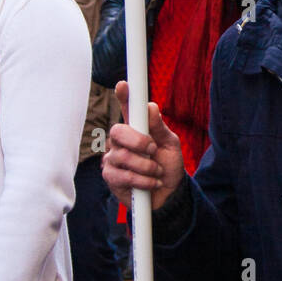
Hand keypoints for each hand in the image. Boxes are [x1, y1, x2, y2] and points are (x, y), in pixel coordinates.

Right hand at [101, 81, 185, 210]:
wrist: (168, 195)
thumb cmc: (168, 166)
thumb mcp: (171, 145)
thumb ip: (160, 128)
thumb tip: (151, 107)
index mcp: (137, 128)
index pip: (128, 109)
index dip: (124, 96)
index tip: (123, 84)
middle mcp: (121, 141)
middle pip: (118, 131)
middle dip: (139, 141)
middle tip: (153, 150)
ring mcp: (113, 158)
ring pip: (122, 156)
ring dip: (146, 166)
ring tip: (156, 172)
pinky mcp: (111, 176)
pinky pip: (122, 174)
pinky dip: (142, 180)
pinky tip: (150, 183)